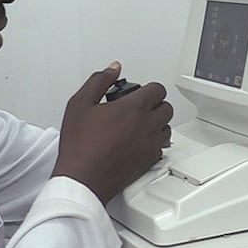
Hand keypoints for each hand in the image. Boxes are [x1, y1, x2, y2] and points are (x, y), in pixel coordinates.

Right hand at [51, 62, 173, 203]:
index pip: (157, 89)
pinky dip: (155, 142)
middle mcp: (147, 124)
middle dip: (154, 104)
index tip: (138, 93)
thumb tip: (113, 68)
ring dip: (157, 123)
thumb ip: (99, 80)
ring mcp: (150, 144)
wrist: (82, 179)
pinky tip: (140, 142)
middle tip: (139, 108)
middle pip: (166, 107)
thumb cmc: (80, 145)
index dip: (148, 89)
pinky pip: (162, 146)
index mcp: (133, 107)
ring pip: (167, 127)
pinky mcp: (149, 160)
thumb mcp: (80, 103)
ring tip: (140, 124)